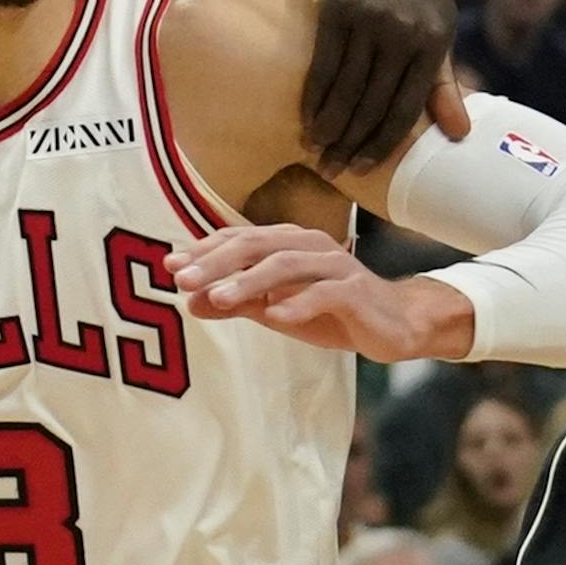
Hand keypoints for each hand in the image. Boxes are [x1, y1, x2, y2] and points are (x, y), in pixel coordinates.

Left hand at [166, 225, 471, 362]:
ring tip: (220, 299)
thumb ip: (236, 304)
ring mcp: (334, 265)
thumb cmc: (330, 311)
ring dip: (250, 282)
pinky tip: (275, 316)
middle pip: (255, 246)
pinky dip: (299, 303)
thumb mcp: (275, 310)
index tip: (170, 267)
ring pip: (286, 265)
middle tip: (183, 280)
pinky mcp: (355, 291)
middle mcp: (308, 245)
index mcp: (286, 244)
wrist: (394, 325)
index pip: (238, 240)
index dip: (203, 251)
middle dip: (216, 262)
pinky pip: (325, 293)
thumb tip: (190, 302)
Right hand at [306, 0, 465, 177]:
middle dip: (352, 142)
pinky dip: (313, 97)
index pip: (407, 107)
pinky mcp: (337, 7)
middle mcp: (405, 31)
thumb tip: (461, 133)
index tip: (364, 169)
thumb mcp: (434, 23)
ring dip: (329, 126)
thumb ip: (442, 80)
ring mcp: (370, 18)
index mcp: (434, 39)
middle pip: (374, 103)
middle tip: (333, 169)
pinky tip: (306, 118)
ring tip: (316, 150)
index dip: (383, 142)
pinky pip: (323, 65)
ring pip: (347, 89)